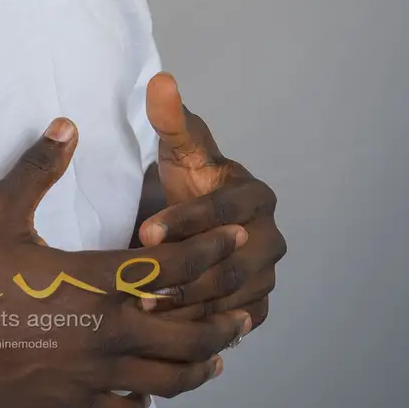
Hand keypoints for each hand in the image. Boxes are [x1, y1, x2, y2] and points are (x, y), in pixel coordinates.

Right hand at [0, 117, 251, 407]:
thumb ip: (38, 167)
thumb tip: (66, 125)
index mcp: (91, 281)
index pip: (170, 267)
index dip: (209, 250)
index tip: (233, 237)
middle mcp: (103, 332)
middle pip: (187, 334)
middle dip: (222, 320)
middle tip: (243, 309)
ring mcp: (90, 374)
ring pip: (167, 379)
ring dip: (199, 364)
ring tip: (218, 352)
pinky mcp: (73, 404)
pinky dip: (148, 398)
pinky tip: (151, 386)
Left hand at [136, 73, 286, 330]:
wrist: (197, 217)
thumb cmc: (187, 177)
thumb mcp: (178, 148)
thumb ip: (170, 117)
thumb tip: (161, 79)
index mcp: (256, 195)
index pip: (223, 210)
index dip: (184, 221)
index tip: (144, 231)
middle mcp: (271, 237)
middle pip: (232, 262)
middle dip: (184, 270)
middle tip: (137, 279)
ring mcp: (268, 275)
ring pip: (232, 298)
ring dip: (188, 305)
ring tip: (143, 305)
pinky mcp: (257, 306)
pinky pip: (233, 325)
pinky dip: (201, 328)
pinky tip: (165, 328)